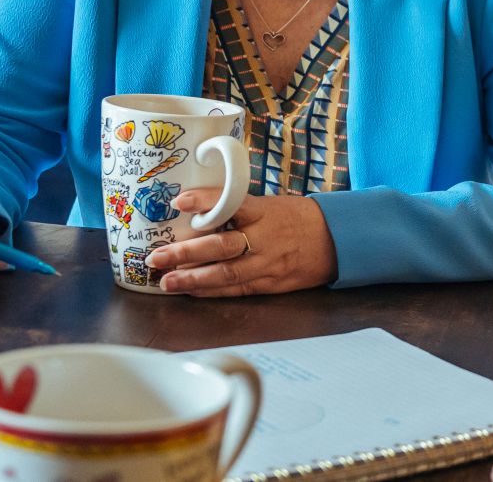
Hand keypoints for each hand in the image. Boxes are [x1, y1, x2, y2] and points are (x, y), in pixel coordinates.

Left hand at [146, 190, 335, 296]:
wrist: (336, 240)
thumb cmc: (299, 218)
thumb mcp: (273, 204)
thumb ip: (240, 209)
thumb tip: (198, 209)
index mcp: (265, 212)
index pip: (232, 204)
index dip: (205, 202)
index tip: (180, 201)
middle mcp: (264, 238)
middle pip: (221, 246)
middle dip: (186, 252)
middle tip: (156, 256)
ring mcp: (267, 264)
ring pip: (226, 274)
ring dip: (192, 279)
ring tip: (166, 281)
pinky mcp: (269, 283)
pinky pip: (236, 290)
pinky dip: (211, 291)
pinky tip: (190, 290)